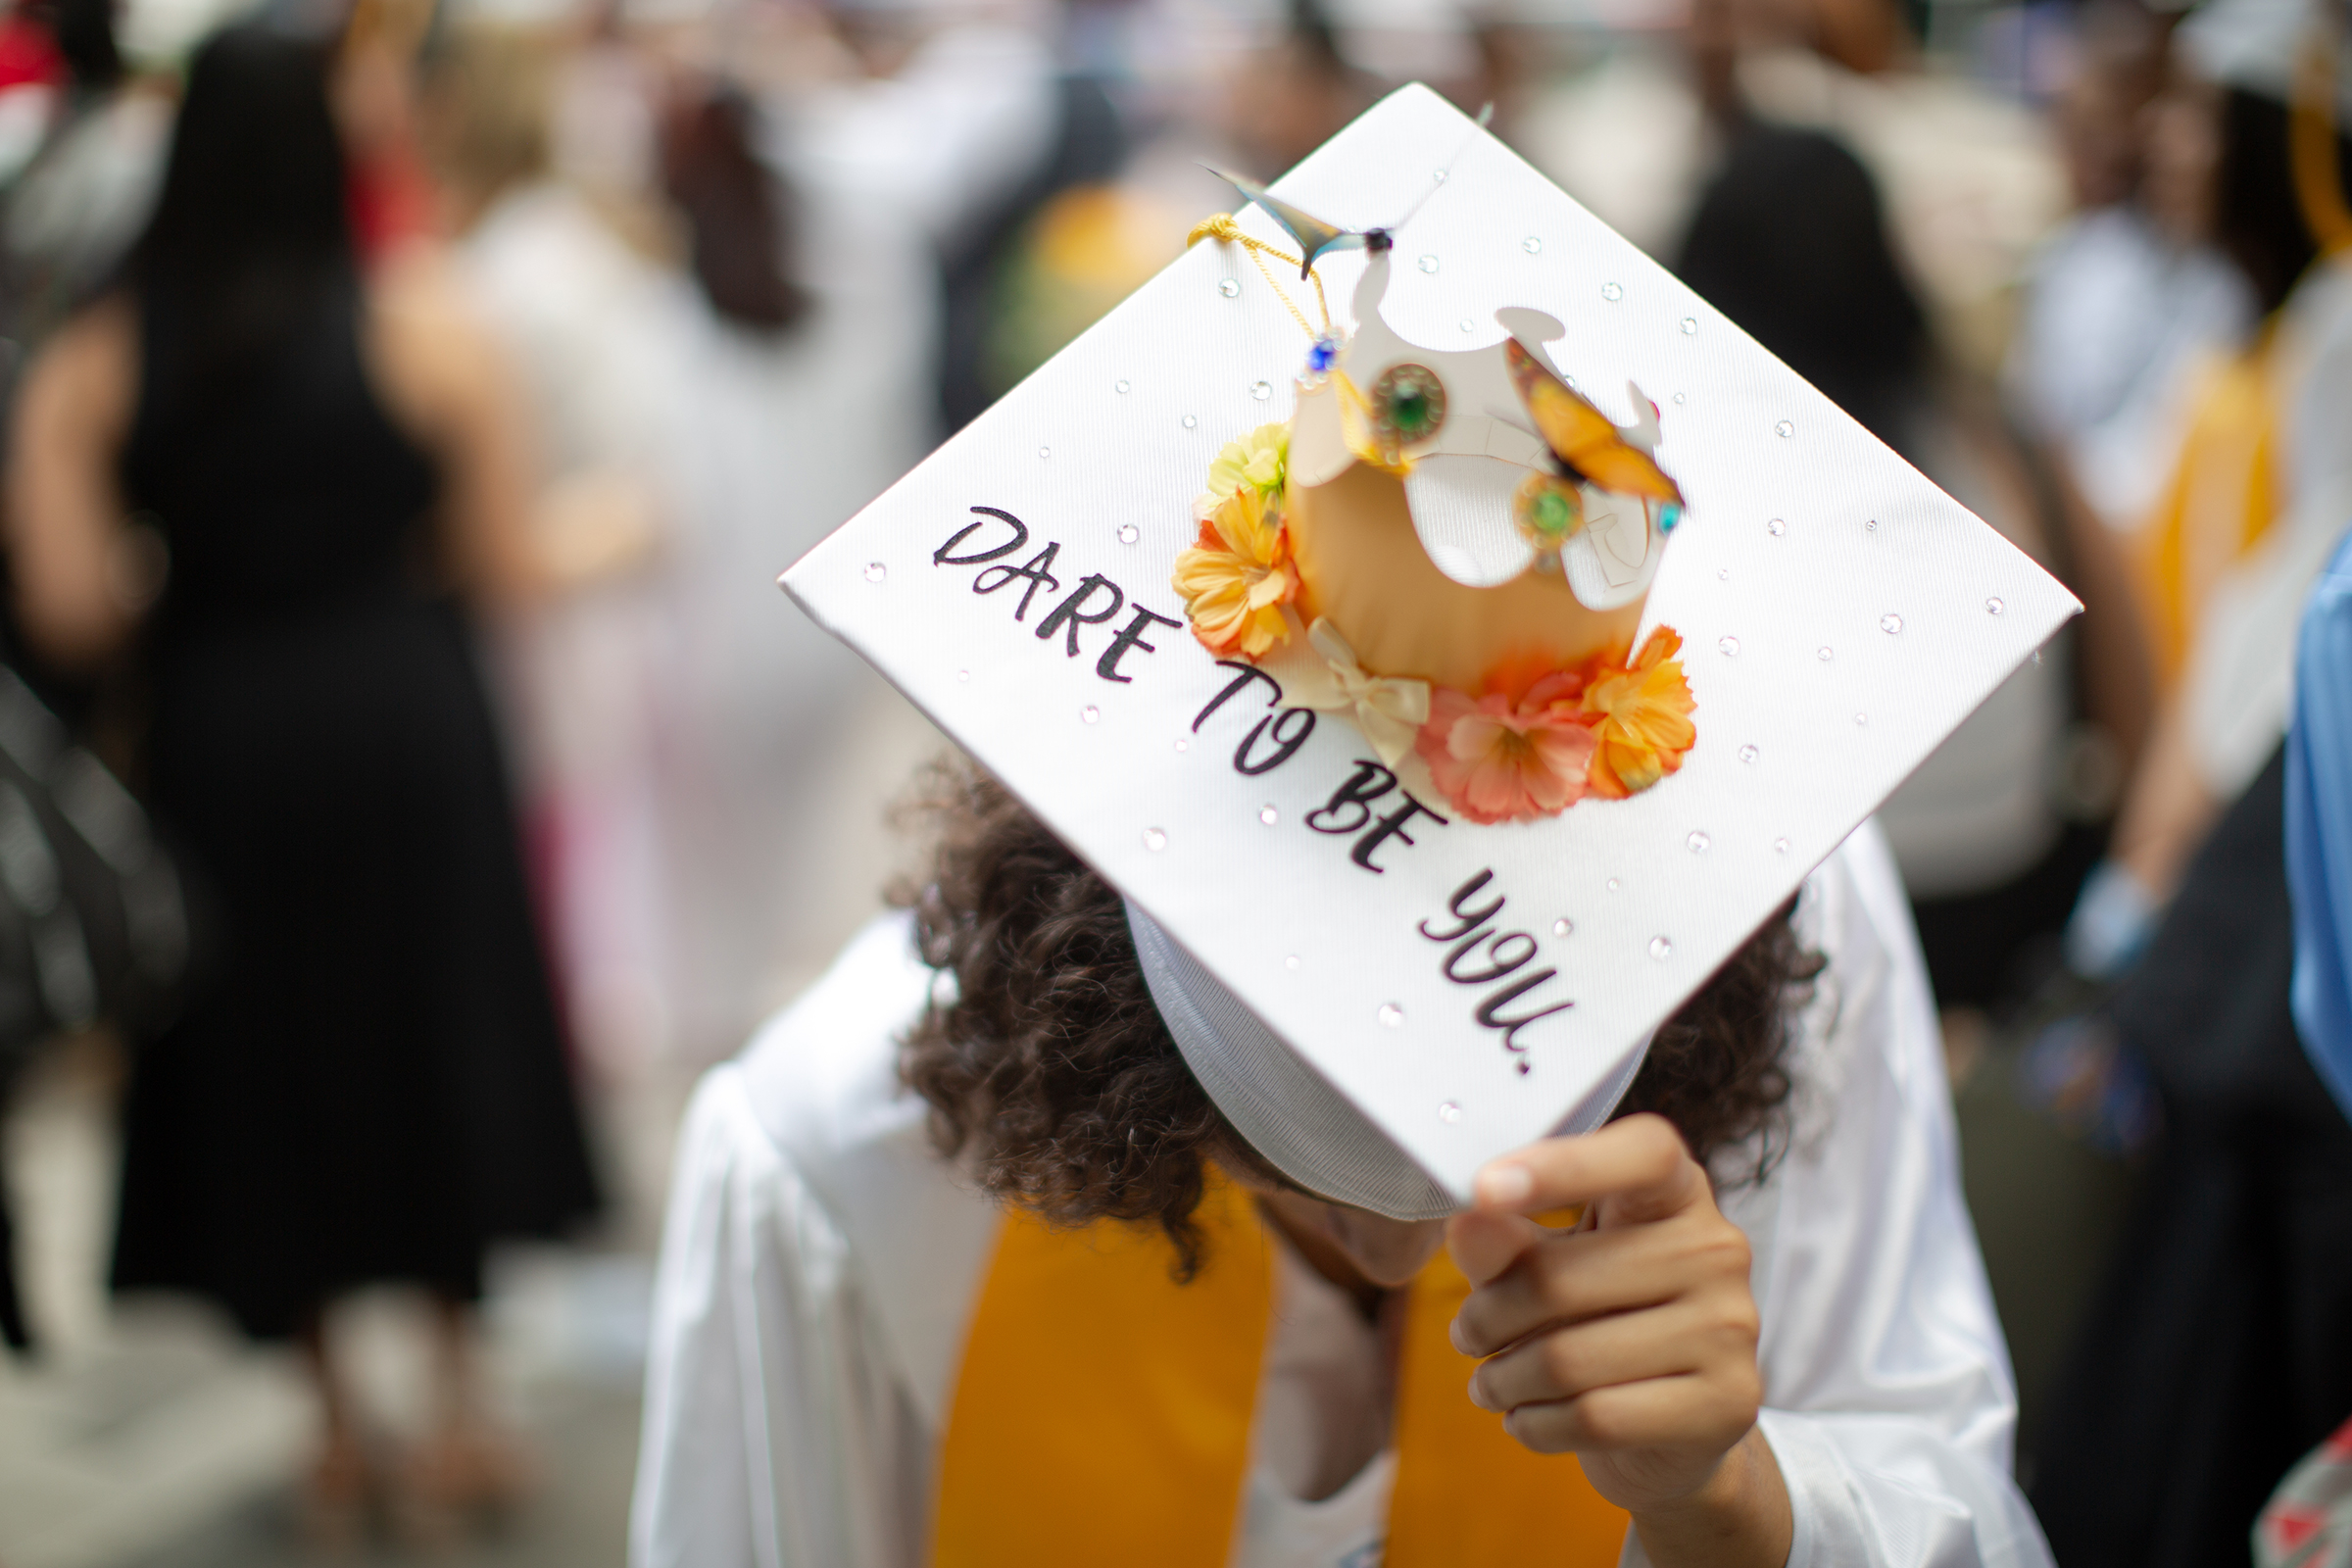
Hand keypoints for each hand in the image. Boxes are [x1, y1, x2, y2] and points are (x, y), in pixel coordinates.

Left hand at [1446, 1114, 1790, 1566]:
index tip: (1483, 1189)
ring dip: (1502, 1379)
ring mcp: (1732, 1327)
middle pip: (1560, 1278)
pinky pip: (1596, 1417)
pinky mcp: (1728, 1404)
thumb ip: (1504, 1242)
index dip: (1564, 1165)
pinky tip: (1524, 1418)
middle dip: (1486, 1317)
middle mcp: (1718, 1247)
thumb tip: (1469, 1221)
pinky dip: (1535, 1424)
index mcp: (1678, 1190)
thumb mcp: (1550, 1265)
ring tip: (1490, 1383)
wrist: (1674, 1426)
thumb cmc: (1601, 1319)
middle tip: (1467, 1334)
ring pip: (1568, 1358)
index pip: (1642, 1153)